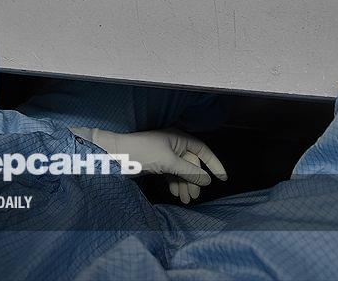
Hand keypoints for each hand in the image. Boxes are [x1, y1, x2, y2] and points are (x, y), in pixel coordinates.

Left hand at [71, 127, 227, 203]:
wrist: (115, 155)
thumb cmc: (141, 152)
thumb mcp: (168, 162)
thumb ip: (189, 171)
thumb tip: (207, 180)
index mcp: (179, 138)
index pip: (203, 151)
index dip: (214, 164)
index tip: (222, 179)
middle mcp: (174, 144)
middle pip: (192, 164)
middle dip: (194, 181)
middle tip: (194, 197)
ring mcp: (165, 154)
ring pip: (181, 171)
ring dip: (184, 185)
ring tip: (185, 200)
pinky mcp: (156, 163)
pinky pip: (171, 174)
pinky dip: (174, 183)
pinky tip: (175, 193)